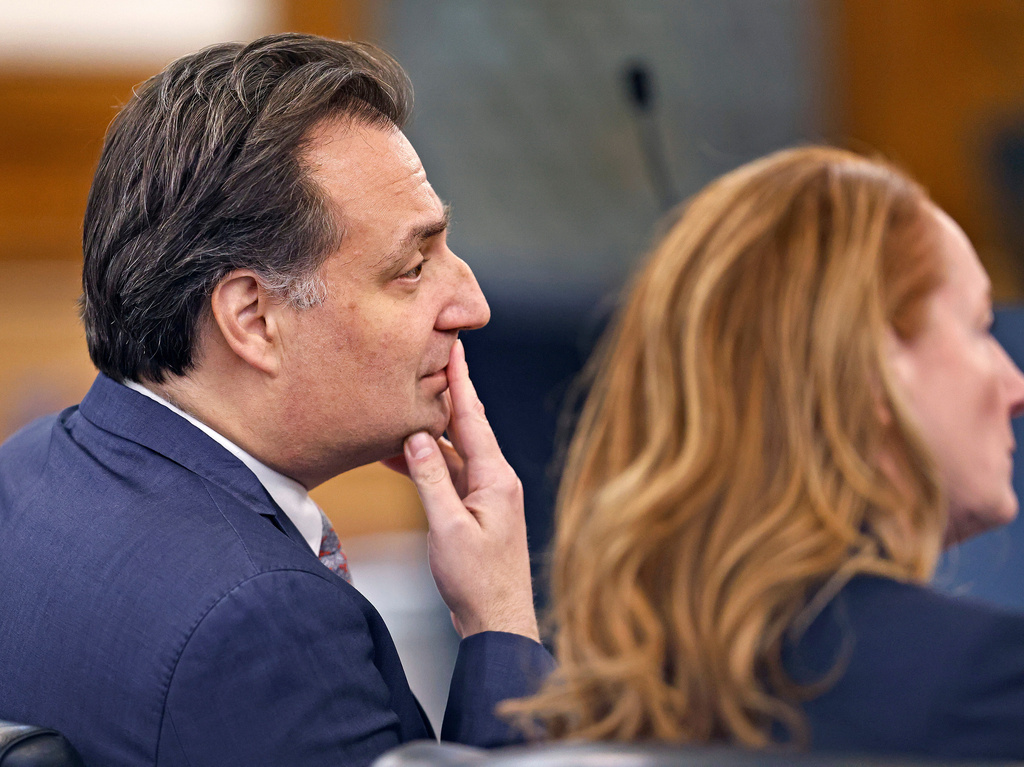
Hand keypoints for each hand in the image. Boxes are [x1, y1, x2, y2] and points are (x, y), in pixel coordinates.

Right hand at [381, 340, 538, 640]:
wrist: (497, 620)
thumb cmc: (477, 581)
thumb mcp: (447, 527)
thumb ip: (430, 479)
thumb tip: (416, 437)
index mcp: (496, 478)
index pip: (473, 419)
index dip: (461, 382)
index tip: (454, 349)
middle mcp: (496, 480)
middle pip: (467, 428)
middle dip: (447, 396)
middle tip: (430, 363)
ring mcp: (488, 495)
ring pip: (455, 452)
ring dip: (430, 433)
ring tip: (405, 406)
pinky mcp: (477, 511)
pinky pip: (451, 475)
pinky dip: (429, 463)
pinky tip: (404, 455)